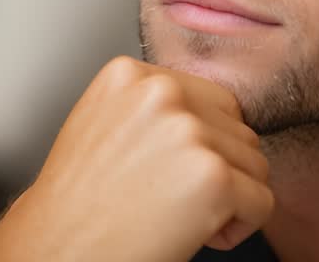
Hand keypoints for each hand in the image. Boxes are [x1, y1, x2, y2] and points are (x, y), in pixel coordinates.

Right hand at [0, 57, 273, 261]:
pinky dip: (238, 228)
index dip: (200, 145)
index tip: (166, 172)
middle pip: (238, 128)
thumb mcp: (104, 125)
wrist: (56, 253)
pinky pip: (263, 202)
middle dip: (217, 169)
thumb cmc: (78, 206)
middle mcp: (161, 93)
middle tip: (170, 199)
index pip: (211, 99)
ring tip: (177, 215)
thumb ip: (152, 107)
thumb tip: (211, 114)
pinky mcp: (213, 177)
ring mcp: (188, 132)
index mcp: (131, 74)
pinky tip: (195, 234)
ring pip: (255, 163)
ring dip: (229, 198)